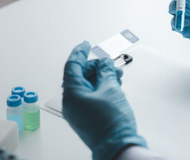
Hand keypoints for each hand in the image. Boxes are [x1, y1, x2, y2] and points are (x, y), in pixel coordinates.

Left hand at [62, 42, 145, 159]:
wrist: (117, 145)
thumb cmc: (111, 122)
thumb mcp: (111, 89)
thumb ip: (106, 72)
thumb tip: (104, 63)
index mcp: (72, 93)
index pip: (72, 65)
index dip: (80, 52)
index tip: (86, 44)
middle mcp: (71, 102)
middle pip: (80, 75)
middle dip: (96, 67)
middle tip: (110, 64)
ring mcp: (77, 110)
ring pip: (87, 85)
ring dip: (101, 77)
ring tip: (116, 76)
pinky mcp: (86, 116)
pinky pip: (90, 95)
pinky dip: (100, 88)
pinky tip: (113, 85)